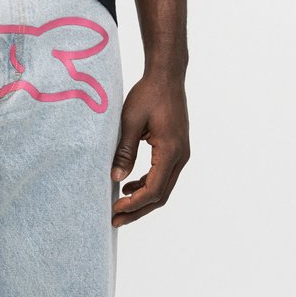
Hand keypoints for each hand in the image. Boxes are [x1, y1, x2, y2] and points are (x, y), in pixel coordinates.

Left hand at [110, 73, 189, 226]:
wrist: (166, 76)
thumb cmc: (148, 94)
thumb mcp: (130, 120)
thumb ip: (124, 150)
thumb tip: (115, 178)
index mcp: (171, 150)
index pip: (154, 189)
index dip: (134, 203)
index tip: (115, 209)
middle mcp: (181, 156)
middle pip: (161, 195)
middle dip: (138, 209)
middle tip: (115, 220)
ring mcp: (181, 154)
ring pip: (163, 187)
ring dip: (143, 199)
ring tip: (119, 206)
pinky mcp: (177, 149)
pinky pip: (164, 175)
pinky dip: (147, 184)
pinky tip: (129, 185)